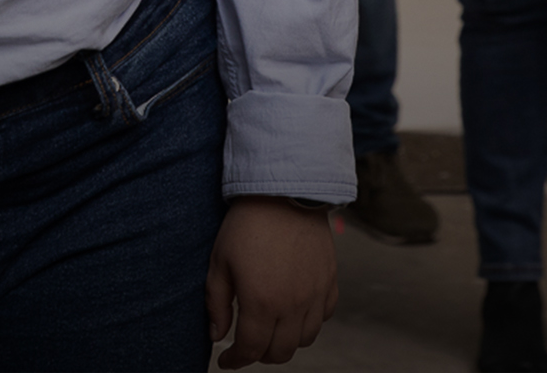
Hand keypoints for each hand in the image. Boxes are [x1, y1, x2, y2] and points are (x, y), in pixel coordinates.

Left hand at [206, 198, 336, 366]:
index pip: (250, 349)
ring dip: (285, 342)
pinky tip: (293, 311)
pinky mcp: (330, 282)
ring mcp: (315, 295)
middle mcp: (292, 306)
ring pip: (304, 341)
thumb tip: (217, 335)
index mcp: (261, 302)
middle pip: (279, 353)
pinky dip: (308, 323)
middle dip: (259, 354)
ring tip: (269, 328)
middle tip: (246, 342)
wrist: (283, 190)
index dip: (235, 360)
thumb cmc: (246, 223)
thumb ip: (216, 303)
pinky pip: (322, 318)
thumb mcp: (219, 260)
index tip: (225, 359)